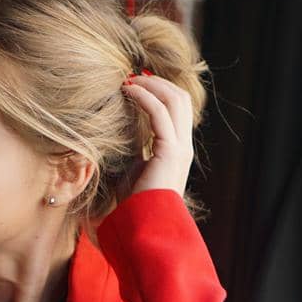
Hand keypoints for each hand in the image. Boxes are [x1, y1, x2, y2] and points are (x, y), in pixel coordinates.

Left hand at [120, 71, 193, 198]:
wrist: (144, 226)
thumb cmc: (135, 205)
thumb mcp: (133, 170)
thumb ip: (133, 151)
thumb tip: (118, 134)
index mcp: (177, 149)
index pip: (176, 109)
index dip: (160, 91)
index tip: (135, 83)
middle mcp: (183, 145)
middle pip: (180, 98)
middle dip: (158, 82)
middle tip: (132, 76)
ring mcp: (180, 147)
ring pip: (174, 100)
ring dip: (151, 85)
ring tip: (129, 80)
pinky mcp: (170, 151)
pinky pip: (160, 113)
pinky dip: (144, 97)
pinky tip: (127, 92)